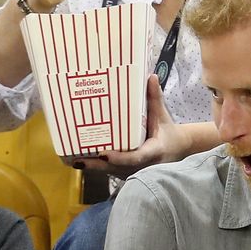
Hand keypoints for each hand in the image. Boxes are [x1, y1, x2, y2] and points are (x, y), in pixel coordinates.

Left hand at [73, 75, 193, 178]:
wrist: (176, 150)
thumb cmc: (168, 132)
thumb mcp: (163, 116)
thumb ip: (155, 98)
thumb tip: (150, 76)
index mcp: (153, 151)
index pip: (136, 158)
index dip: (119, 158)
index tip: (103, 153)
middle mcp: (143, 166)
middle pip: (117, 169)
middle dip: (97, 166)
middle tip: (79, 161)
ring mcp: (135, 172)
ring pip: (112, 172)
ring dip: (94, 168)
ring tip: (74, 160)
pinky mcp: (128, 173)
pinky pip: (111, 171)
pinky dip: (98, 167)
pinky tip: (81, 161)